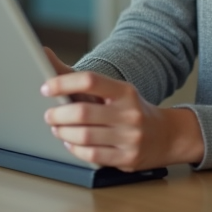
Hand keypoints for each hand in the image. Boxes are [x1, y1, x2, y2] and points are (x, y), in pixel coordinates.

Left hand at [42, 71, 204, 171]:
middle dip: (58, 114)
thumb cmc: (132, 109)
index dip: (63, 83)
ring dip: (63, 133)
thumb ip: (79, 78)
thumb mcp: (115, 90)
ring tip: (57, 129)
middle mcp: (129, 113)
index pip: (90, 81)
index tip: (46, 88)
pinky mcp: (127, 158)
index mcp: (125, 91)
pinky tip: (71, 143)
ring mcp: (130, 137)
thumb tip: (44, 53)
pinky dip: (75, 150)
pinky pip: (92, 156)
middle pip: (83, 112)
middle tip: (49, 115)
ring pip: (84, 136)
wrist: (167, 135)